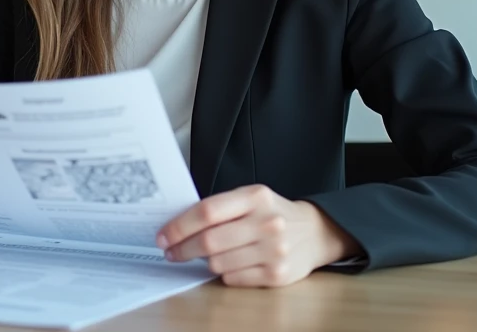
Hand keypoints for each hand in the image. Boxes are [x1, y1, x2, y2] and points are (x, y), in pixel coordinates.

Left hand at [156, 184, 361, 287]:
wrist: (314, 232)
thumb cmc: (271, 213)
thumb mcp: (251, 198)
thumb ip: (220, 208)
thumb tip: (177, 226)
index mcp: (256, 197)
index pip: (207, 212)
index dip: (179, 226)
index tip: (163, 235)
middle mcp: (267, 222)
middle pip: (209, 241)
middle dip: (182, 249)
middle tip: (170, 252)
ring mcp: (274, 250)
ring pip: (218, 264)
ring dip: (203, 262)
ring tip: (201, 257)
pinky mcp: (277, 274)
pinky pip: (233, 279)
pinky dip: (224, 274)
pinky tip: (227, 265)